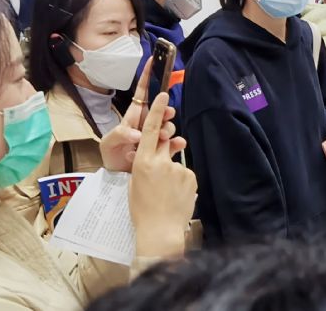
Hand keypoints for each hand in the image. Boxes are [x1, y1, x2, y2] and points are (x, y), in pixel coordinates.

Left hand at [100, 60, 185, 172]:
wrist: (117, 178)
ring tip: (159, 140)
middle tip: (166, 115)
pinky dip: (177, 143)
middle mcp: (147, 123)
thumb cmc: (111, 157)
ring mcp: (156, 135)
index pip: (142, 92)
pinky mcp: (162, 149)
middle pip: (162, 108)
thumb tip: (138, 133)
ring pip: (170, 125)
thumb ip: (120, 135)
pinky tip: (177, 145)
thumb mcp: (108, 144)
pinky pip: (174, 143)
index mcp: (134, 116)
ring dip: (168, 129)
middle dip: (166, 109)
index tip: (153, 60)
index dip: (147, 76)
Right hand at [129, 91, 196, 257]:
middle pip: (164, 142)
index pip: (150, 131)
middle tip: (161, 161)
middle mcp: (161, 162)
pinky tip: (175, 196)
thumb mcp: (134, 184)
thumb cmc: (142, 210)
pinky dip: (181, 182)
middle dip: (164, 141)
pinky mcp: (190, 177)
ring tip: (165, 194)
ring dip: (171, 174)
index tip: (163, 95)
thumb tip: (151, 155)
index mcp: (142, 162)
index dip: (157, 111)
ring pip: (175, 163)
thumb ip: (144, 165)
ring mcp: (178, 169)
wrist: (160, 231)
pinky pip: (185, 174)